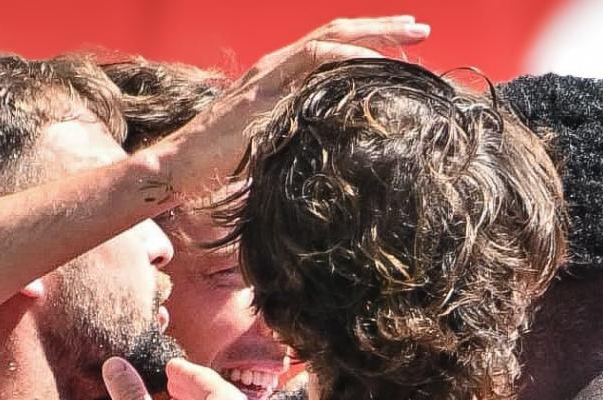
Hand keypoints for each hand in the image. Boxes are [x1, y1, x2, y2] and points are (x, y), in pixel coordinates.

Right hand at [151, 16, 430, 199]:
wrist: (180, 168)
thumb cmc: (224, 165)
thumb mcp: (278, 146)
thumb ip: (305, 137)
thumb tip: (344, 154)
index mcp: (283, 77)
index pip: (333, 48)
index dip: (371, 44)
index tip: (409, 49)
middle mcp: (277, 66)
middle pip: (337, 32)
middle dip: (383, 28)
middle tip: (422, 28)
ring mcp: (269, 73)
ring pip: (327, 38)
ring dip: (371, 35)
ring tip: (409, 36)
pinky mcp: (262, 88)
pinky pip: (308, 62)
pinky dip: (342, 58)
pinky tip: (370, 63)